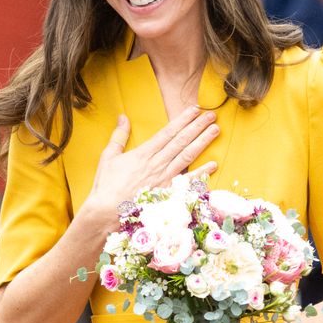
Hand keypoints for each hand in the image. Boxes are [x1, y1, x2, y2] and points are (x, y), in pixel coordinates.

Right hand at [79, 110, 219, 238]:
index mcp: (144, 154)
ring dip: (203, 142)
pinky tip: (213, 164)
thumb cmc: (106, 186)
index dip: (182, 120)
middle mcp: (157, 164)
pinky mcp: (168, 195)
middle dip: (198, 126)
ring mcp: (165, 180)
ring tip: (216, 130)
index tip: (194, 110)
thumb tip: (123, 117)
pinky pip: (188, 182)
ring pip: (188, 157)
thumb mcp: (109, 157)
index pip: (168, 132)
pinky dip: (201, 173)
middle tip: (212, 115)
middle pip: (181, 141)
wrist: (107, 213)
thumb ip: (119, 136)